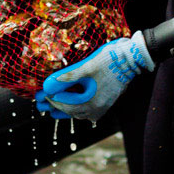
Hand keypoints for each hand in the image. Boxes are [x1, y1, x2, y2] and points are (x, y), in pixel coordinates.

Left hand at [34, 32, 152, 124]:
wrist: (131, 59)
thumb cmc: (109, 61)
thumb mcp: (87, 66)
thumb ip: (69, 76)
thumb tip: (52, 82)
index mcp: (92, 101)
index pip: (67, 105)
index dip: (53, 100)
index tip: (43, 94)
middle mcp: (98, 108)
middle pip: (72, 112)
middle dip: (57, 107)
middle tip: (43, 102)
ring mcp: (103, 107)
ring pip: (80, 113)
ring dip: (67, 109)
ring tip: (53, 106)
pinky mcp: (106, 103)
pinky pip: (88, 111)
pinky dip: (78, 108)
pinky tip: (72, 105)